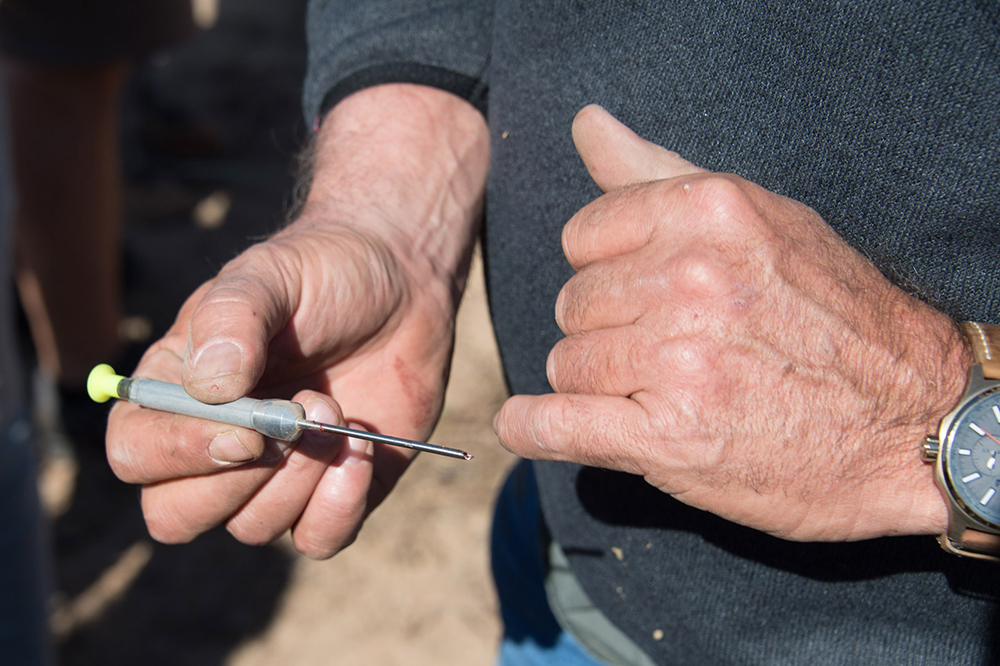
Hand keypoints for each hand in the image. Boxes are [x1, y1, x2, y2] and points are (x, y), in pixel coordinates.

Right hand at [106, 85, 488, 557]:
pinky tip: (363, 451)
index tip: (244, 429)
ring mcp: (273, 478)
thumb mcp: (270, 275)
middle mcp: (215, 446)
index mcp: (177, 393)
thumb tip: (210, 388)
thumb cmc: (321, 275)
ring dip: (302, 476)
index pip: (137, 455)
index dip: (180, 454)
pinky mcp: (332, 494)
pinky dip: (341, 506)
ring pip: (253, 527)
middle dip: (240, 478)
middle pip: (178, 516)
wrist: (402, 286)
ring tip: (337, 408)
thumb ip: (232, 319)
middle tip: (300, 415)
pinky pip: (317, 540)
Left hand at [495, 105, 970, 540]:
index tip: (645, 294)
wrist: (907, 418)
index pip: (584, 237)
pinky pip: (556, 425)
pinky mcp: (670, 438)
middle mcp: (690, 280)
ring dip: (596, 383)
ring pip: (567, 364)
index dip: (608, 271)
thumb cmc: (833, 313)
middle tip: (665, 349)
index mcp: (708, 212)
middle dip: (606, 329)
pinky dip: (532, 429)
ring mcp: (679, 362)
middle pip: (574, 303)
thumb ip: (659, 172)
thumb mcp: (761, 218)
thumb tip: (587, 125)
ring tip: (659, 390)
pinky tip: (527, 426)